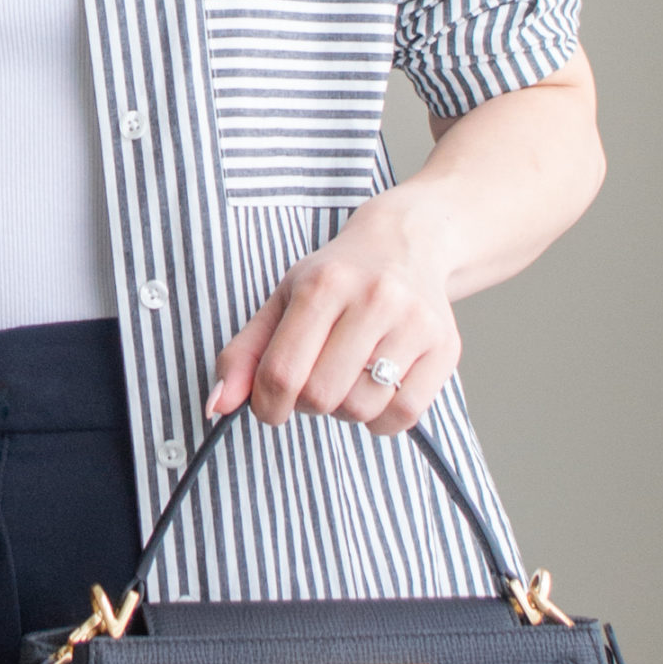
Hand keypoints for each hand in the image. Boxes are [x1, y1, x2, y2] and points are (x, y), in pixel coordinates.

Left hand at [206, 195, 461, 436]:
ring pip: (362, 409)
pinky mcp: (446, 347)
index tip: (269, 405)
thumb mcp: (282, 302)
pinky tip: (375, 390)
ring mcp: (415, 323)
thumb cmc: (337, 279)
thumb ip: (244, 354)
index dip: (267, 405)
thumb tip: (216, 405)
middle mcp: (374, 299)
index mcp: (323, 285)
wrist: (407, 244)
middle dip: (307, 403)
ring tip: (346, 379)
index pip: (281, 373)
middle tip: (314, 381)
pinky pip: (404, 415)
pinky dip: (381, 419)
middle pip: (321, 395)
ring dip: (344, 410)